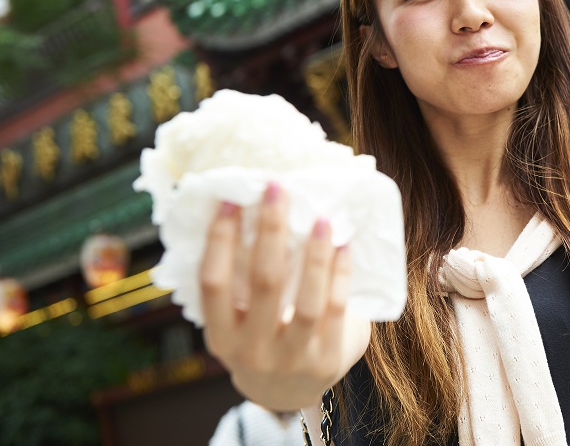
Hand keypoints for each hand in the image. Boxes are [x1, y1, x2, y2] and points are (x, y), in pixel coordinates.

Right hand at [199, 181, 368, 410]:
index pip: (213, 282)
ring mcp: (292, 359)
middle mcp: (251, 351)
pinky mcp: (327, 360)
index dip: (220, 240)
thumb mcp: (237, 321)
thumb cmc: (262, 337)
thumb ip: (241, 280)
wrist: (289, 393)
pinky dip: (340, 275)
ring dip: (315, 255)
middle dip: (271, 230)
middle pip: (263, 282)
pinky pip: (337, 310)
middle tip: (278, 189)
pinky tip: (344, 246)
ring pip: (307, 301)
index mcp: (220, 336)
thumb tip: (254, 209)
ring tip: (321, 218)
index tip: (232, 200)